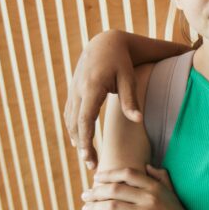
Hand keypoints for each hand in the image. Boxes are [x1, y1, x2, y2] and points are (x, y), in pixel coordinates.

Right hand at [64, 30, 141, 168]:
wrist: (105, 42)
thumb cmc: (121, 60)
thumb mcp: (128, 78)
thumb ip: (131, 99)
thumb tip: (138, 120)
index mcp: (91, 88)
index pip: (85, 120)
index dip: (86, 141)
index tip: (89, 158)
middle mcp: (78, 91)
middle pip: (76, 125)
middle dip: (83, 147)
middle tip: (92, 167)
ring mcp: (73, 90)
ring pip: (71, 120)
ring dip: (77, 140)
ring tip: (88, 158)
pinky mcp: (74, 91)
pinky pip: (70, 113)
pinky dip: (74, 128)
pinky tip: (80, 141)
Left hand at [83, 165, 193, 209]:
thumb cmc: (175, 209)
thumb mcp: (170, 189)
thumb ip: (159, 175)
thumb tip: (146, 166)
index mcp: (154, 186)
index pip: (127, 173)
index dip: (109, 173)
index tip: (96, 177)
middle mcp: (150, 199)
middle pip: (115, 190)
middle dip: (96, 191)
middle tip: (85, 195)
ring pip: (113, 208)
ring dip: (95, 208)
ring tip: (86, 209)